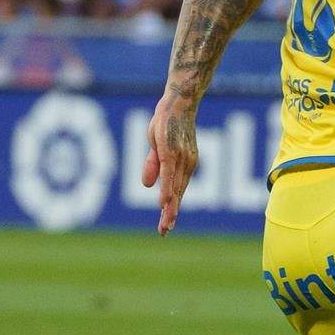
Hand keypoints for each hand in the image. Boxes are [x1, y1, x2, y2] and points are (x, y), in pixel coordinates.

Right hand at [141, 93, 198, 234]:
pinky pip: (170, 174)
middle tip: (164, 232)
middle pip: (177, 194)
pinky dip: (167, 189)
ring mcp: (180, 158)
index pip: (177, 192)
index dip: (170, 210)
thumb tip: (147, 186)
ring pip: (174, 187)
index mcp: (184, 166)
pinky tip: (164, 202)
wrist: (178, 102)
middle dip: (170, 214)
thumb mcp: (157, 147)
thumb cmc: (168, 123)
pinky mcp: (172, 151)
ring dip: (170, 207)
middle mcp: (186, 165)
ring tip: (166, 224)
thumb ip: (153, 166)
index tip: (165, 227)